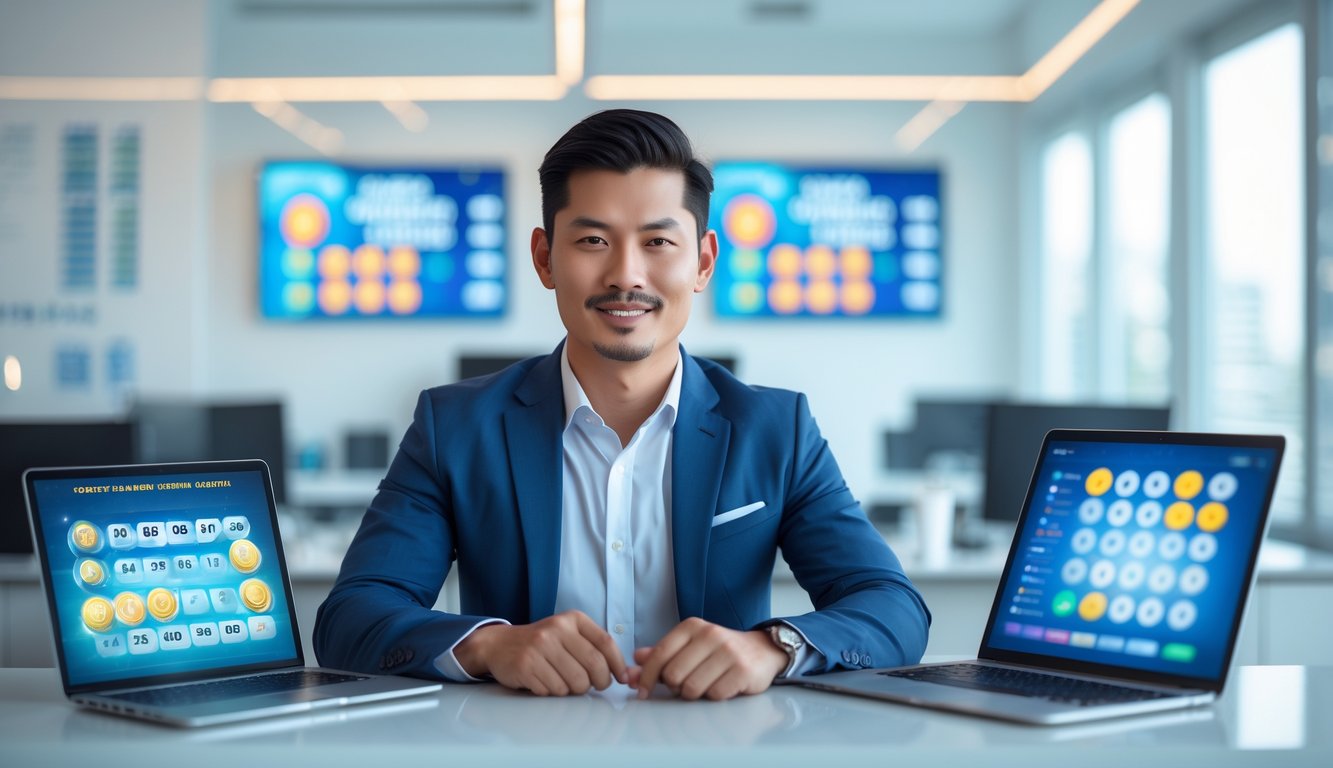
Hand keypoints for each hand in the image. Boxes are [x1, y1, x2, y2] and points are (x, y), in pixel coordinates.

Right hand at [453, 610, 627, 695]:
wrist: (499, 644)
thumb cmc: (541, 643)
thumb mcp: (567, 633)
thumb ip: (593, 647)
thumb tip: (625, 672)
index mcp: (572, 619)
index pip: (605, 642)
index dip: (618, 663)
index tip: (622, 677)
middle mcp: (556, 629)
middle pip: (594, 665)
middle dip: (600, 682)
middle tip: (594, 686)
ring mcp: (540, 647)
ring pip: (575, 682)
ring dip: (574, 689)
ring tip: (564, 682)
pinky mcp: (526, 665)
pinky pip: (554, 690)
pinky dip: (554, 692)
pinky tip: (546, 682)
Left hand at [628, 617, 787, 700]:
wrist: (762, 651)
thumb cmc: (719, 651)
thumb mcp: (690, 646)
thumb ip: (662, 654)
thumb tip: (634, 663)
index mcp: (692, 627)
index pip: (660, 654)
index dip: (646, 676)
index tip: (642, 691)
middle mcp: (710, 635)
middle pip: (673, 675)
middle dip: (674, 687)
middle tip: (684, 685)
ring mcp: (728, 652)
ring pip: (692, 688)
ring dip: (694, 694)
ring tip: (704, 685)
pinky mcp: (742, 670)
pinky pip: (714, 695)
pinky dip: (714, 697)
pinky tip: (721, 687)